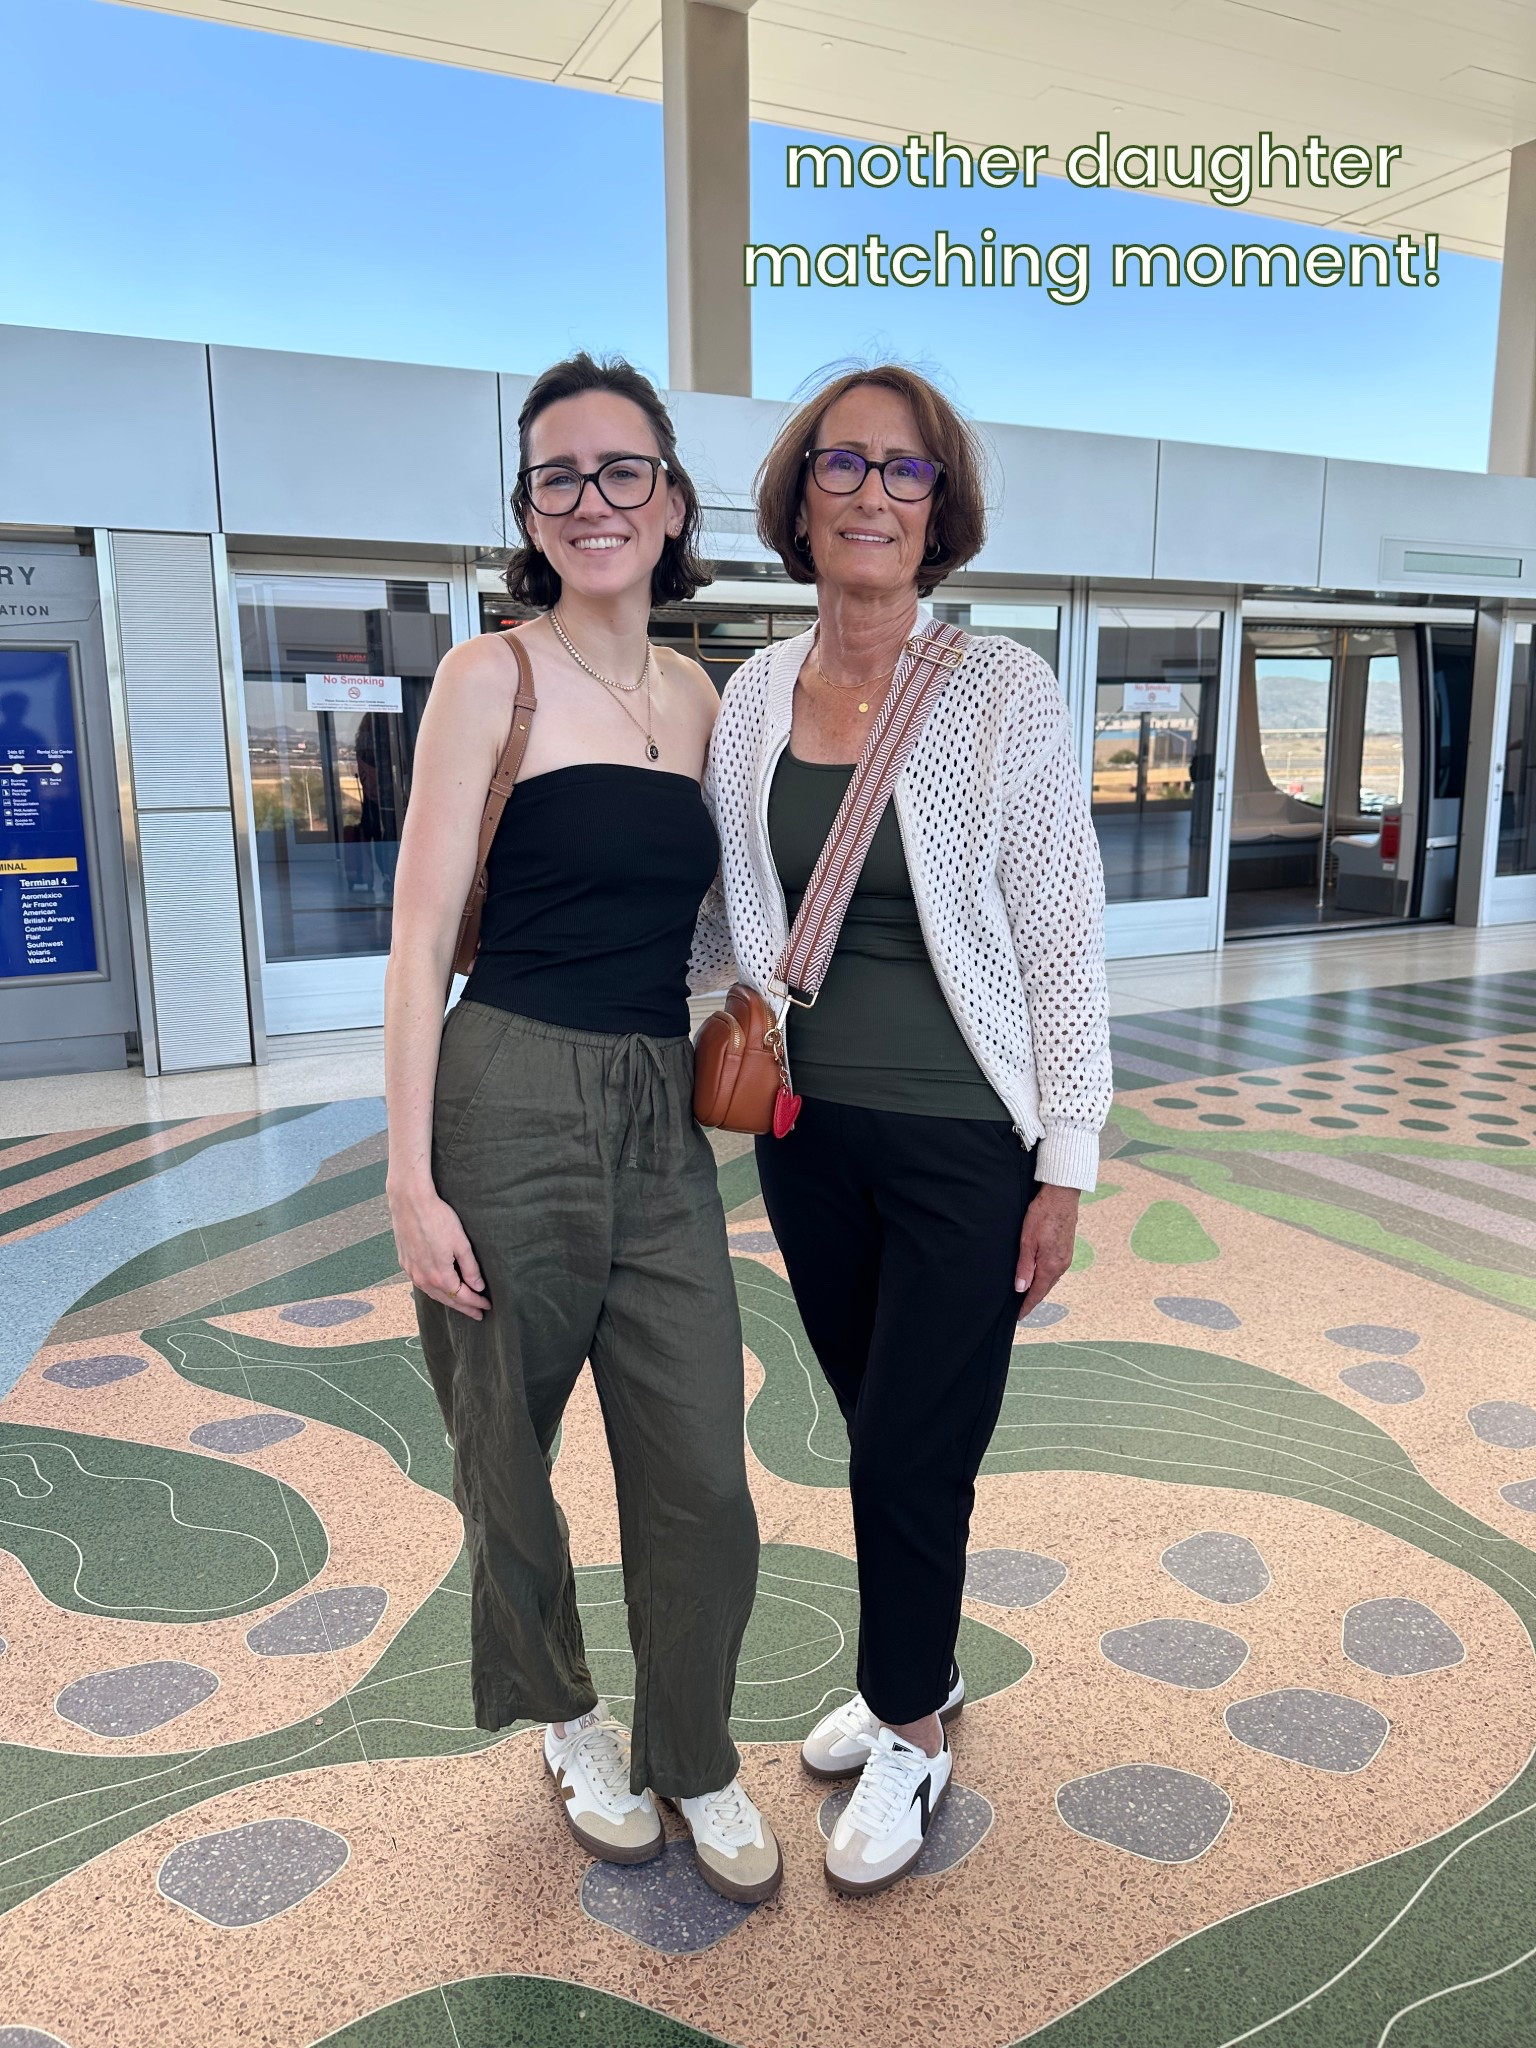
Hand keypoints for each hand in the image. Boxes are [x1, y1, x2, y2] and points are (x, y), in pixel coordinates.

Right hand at [387, 1177, 489, 1319]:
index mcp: (440, 1276)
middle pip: (448, 1300)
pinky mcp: (405, 1263)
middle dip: (464, 1307)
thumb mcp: (461, 1244)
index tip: (487, 1306)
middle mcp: (423, 1279)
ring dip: (449, 1300)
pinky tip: (441, 1289)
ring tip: (462, 1305)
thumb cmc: (438, 1219)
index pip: (462, 1297)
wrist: (410, 1203)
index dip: (476, 1303)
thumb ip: (470, 1268)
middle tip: (478, 1314)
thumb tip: (478, 1287)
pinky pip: (422, 1284)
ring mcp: (412, 1272)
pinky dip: (435, 1290)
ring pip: (433, 1294)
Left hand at [1015, 1183, 1080, 1319]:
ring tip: (1027, 1294)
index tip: (1019, 1316)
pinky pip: (1056, 1270)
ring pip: (1051, 1279)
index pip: (1037, 1293)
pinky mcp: (1067, 1250)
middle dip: (1033, 1299)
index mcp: (1051, 1265)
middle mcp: (1062, 1265)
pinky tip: (1039, 1275)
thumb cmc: (1043, 1214)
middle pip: (1045, 1288)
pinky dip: (1046, 1277)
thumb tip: (1021, 1288)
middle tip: (1020, 1308)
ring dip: (1040, 1288)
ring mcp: (1066, 1258)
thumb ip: (1024, 1266)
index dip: (1027, 1306)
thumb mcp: (1027, 1240)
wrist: (1061, 1195)